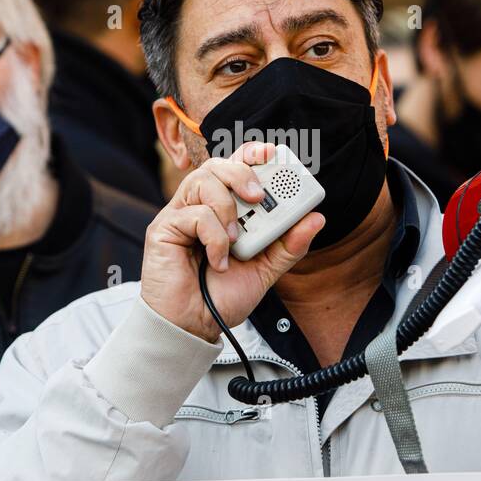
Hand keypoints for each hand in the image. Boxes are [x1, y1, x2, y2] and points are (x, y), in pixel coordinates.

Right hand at [140, 142, 324, 342]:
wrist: (192, 327)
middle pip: (218, 165)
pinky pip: (193, 213)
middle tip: (258, 197)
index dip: (251, 153)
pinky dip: (213, 236)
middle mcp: (200, 206)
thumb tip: (316, 218)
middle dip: (242, 173)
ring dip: (227, 206)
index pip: (235, 167)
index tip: (271, 153)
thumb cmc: (220, 297)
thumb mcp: (265, 270)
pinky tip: (218, 260)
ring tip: (236, 238)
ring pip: (203, 180)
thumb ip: (289, 245)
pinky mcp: (164, 228)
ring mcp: (180, 214)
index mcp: (223, 210)